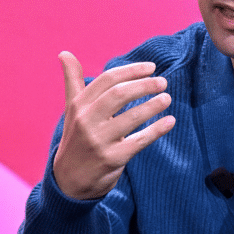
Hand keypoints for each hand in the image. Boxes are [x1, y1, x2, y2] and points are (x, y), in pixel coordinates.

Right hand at [51, 51, 175, 199]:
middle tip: (163, 82)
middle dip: (144, 85)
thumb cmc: (76, 137)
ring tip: (166, 98)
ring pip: (131, 117)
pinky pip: (139, 141)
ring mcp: (99, 141)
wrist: (69, 180)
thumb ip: (72, 81)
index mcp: (79, 105)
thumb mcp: (72, 110)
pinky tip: (170, 121)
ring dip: (153, 105)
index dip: (131, 71)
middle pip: (119, 95)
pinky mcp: (112, 159)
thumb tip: (64, 53)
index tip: (151, 67)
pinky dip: (157, 129)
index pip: (107, 80)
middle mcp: (86, 121)